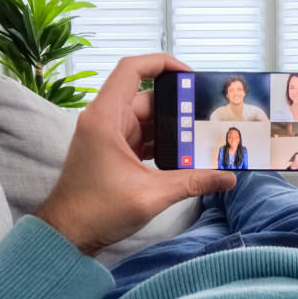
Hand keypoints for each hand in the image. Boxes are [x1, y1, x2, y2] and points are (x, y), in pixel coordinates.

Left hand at [36, 54, 236, 255]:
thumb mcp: (151, 195)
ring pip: (147, 118)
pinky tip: (185, 152)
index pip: (131, 70)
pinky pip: (144, 135)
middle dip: (178, 105)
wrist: (68, 234)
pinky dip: (163, 141)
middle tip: (207, 114)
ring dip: (172, 127)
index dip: (161, 63)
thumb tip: (229, 178)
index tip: (189, 75)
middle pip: (147, 97)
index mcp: (105, 118)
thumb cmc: (97, 211)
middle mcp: (105, 119)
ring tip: (202, 134)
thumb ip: (193, 182)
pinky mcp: (114, 150)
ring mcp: (109, 134)